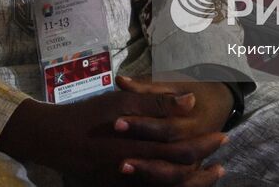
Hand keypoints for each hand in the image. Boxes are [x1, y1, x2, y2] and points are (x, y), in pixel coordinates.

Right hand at [0, 90, 227, 185]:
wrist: (56, 139)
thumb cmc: (90, 115)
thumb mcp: (123, 101)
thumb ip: (157, 103)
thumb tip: (190, 100)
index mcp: (141, 145)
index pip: (182, 150)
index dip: (205, 144)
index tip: (222, 137)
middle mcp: (138, 168)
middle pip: (180, 175)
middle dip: (204, 168)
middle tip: (222, 162)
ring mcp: (129, 181)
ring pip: (168, 186)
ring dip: (191, 181)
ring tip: (209, 173)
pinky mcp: (121, 185)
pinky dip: (170, 183)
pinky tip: (179, 176)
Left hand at [115, 76, 233, 181]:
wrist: (218, 100)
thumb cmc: (191, 88)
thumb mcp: (173, 81)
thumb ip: (147, 86)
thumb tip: (120, 81)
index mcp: (193, 120)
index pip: (166, 127)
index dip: (141, 126)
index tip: (116, 123)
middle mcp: (196, 142)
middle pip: (172, 155)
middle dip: (144, 157)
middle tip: (118, 158)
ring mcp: (196, 159)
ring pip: (176, 175)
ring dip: (151, 173)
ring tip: (123, 168)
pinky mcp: (190, 169)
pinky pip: (178, 183)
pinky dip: (159, 182)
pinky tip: (135, 179)